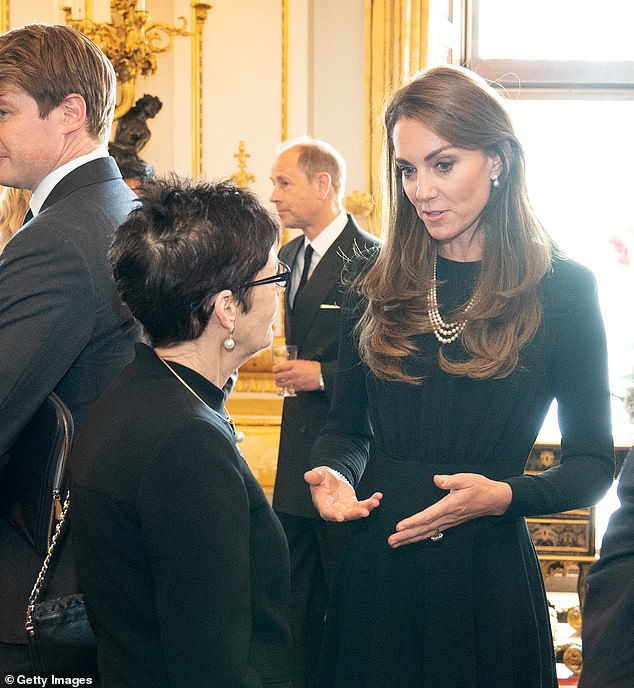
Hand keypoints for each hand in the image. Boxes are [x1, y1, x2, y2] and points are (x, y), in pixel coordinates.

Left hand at [273, 359, 321, 392]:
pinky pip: (290, 388)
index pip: (280, 367)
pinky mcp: (298, 387)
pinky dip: (288, 388)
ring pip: (282, 384)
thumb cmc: (315, 368)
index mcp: (294, 365)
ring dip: (279, 383)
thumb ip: (294, 364)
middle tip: (275, 377)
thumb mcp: (303, 362)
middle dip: (275, 377)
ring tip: (278, 383)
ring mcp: (295, 381)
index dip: (275, 369)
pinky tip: (288, 387)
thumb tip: (287, 366)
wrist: (322, 375)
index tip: (274, 370)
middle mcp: (293, 373)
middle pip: (279, 376)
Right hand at [304, 467, 382, 521]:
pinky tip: (378, 496)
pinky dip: (371, 501)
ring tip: (375, 502)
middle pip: (345, 515)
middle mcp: (334, 509)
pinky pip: (363, 505)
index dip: (333, 515)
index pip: (327, 512)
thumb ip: (314, 476)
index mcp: (322, 503)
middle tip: (364, 512)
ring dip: (366, 508)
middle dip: (355, 514)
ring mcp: (345, 509)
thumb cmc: (321, 478)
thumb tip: (308, 475)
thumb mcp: (318, 474)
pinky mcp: (353, 505)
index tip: (340, 517)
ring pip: (356, 512)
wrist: (330, 480)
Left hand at [387, 473, 511, 547]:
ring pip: (427, 533)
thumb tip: (436, 479)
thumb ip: (450, 480)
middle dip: (406, 536)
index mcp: (450, 506)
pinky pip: (433, 532)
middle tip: (391, 541)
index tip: (400, 526)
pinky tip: (412, 540)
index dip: (413, 522)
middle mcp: (448, 517)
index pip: (428, 516)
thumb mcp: (466, 479)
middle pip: (424, 529)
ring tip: (395, 543)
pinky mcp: (450, 523)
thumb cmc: (480, 487)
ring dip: (410, 539)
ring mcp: (449, 522)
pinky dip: (420, 537)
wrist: (495, 499)